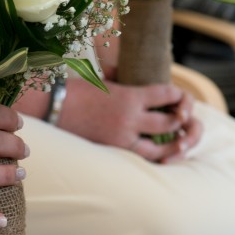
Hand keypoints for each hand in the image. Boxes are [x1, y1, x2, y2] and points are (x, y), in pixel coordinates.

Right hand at [57, 78, 203, 162]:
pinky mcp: (112, 150)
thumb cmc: (76, 89)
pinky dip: (154, 158)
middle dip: (180, 121)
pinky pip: (141, 158)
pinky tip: (159, 157)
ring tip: (178, 143)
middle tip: (182, 120)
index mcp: (130, 95)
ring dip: (172, 145)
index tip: (179, 97)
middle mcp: (130, 118)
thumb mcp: (105, 80)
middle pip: (169, 122)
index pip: (167, 94)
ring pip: (159, 146)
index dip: (178, 96)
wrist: (52, 107)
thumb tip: (132, 76)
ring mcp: (122, 137)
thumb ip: (124, 82)